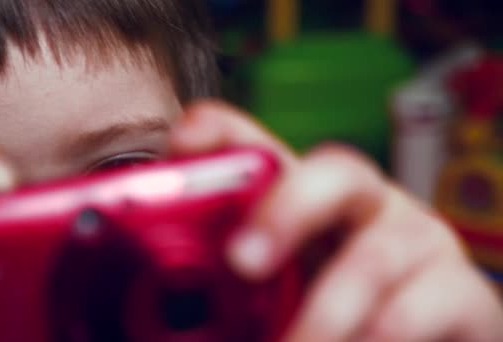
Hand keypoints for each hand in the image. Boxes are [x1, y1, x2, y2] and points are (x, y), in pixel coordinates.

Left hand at [169, 100, 502, 341]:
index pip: (264, 148)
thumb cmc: (330, 318)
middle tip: (242, 262)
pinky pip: (414, 312)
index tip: (184, 140)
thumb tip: (163, 313)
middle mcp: (363, 206)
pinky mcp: (459, 292)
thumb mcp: (266, 302)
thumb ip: (225, 298)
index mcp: (305, 202)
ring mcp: (414, 242)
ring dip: (323, 314)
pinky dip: (372, 341)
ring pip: (372, 257)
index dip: (224, 134)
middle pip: (334, 173)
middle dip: (286, 210)